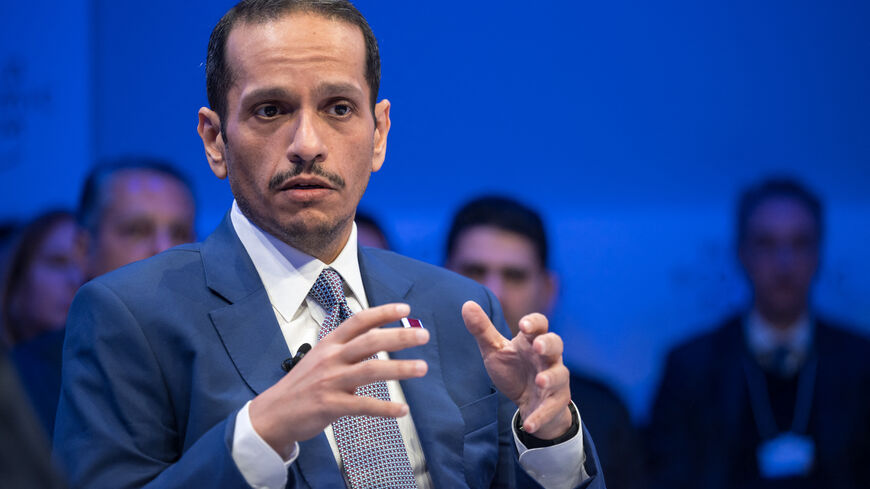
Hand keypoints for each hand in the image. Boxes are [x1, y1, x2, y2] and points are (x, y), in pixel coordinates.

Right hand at [249, 303, 428, 457]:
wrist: (273, 414)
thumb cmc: (302, 386)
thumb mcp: (320, 358)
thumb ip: (346, 350)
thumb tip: (377, 341)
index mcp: (329, 344)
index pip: (359, 321)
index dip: (383, 313)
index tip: (405, 310)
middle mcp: (331, 358)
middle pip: (370, 341)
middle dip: (399, 336)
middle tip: (423, 335)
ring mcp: (330, 381)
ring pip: (371, 370)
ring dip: (400, 369)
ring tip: (422, 368)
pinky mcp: (330, 405)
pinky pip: (364, 405)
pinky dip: (386, 408)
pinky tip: (402, 409)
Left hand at [462, 301, 571, 439]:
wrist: (528, 403)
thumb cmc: (514, 370)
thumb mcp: (495, 351)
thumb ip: (482, 330)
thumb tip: (467, 304)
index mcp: (532, 342)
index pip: (539, 325)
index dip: (534, 323)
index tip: (523, 325)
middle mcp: (547, 358)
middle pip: (556, 344)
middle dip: (549, 344)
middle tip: (538, 346)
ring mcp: (555, 380)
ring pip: (560, 375)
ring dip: (551, 378)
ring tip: (540, 382)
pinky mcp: (556, 402)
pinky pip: (552, 408)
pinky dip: (541, 415)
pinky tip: (529, 424)